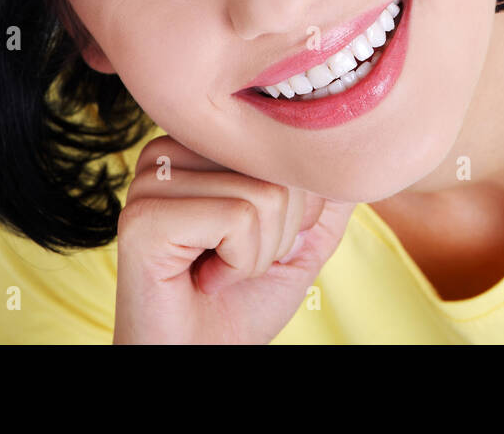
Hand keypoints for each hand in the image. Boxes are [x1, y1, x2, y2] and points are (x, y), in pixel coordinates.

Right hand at [112, 134, 356, 343]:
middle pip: (276, 168)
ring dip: (257, 253)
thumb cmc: (241, 302)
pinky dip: (238, 264)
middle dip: (279, 232)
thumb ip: (325, 195)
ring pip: (262, 195)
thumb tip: (360, 153)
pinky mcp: (143, 218)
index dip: (296, 207)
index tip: (252, 240)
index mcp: (197, 144)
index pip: (284, 144)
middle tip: (232, 262)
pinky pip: (237, 220)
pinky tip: (204, 280)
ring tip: (217, 272)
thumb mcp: (299, 241)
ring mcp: (149, 181)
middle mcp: (167, 151)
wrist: (201, 358)